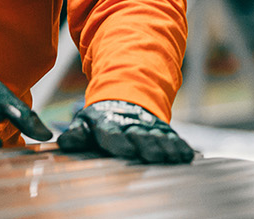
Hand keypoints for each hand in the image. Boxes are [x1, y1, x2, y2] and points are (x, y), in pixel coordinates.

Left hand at [56, 100, 194, 163]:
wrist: (125, 97)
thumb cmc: (101, 118)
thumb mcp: (85, 123)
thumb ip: (77, 135)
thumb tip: (64, 143)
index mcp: (109, 125)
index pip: (114, 134)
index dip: (120, 142)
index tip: (127, 149)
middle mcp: (131, 126)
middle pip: (140, 137)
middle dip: (147, 146)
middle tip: (155, 156)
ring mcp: (149, 128)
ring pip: (159, 138)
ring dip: (167, 147)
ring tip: (175, 157)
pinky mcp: (163, 131)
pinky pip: (174, 138)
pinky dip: (181, 147)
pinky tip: (189, 155)